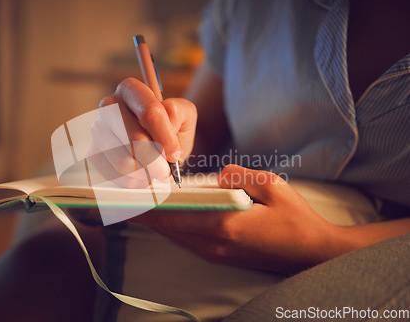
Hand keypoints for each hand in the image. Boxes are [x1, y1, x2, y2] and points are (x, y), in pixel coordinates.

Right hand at [89, 78, 196, 187]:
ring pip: (124, 162)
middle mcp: (109, 105)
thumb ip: (180, 113)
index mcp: (131, 90)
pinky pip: (115, 175)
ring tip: (154, 171)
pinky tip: (141, 173)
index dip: (165, 138)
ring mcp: (98, 129)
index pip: (150, 112)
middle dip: (156, 161)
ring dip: (146, 173)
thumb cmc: (170, 130)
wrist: (156, 146)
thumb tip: (168, 120)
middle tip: (166, 170)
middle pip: (136, 140)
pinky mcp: (93, 152)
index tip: (174, 154)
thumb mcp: (184, 115)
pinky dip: (134, 181)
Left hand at [131, 164, 339, 273]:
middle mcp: (212, 243)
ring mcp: (213, 252)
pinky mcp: (217, 254)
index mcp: (224, 226)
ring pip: (172, 233)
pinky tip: (163, 210)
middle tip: (118, 192)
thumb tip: (215, 177)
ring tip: (135, 198)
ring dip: (154, 217)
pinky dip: (169, 223)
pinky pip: (183, 237)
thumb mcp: (272, 186)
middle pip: (165, 226)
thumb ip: (237, 176)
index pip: (171, 215)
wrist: (312, 253)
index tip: (120, 195)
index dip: (143, 205)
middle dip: (142, 210)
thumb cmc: (296, 219)